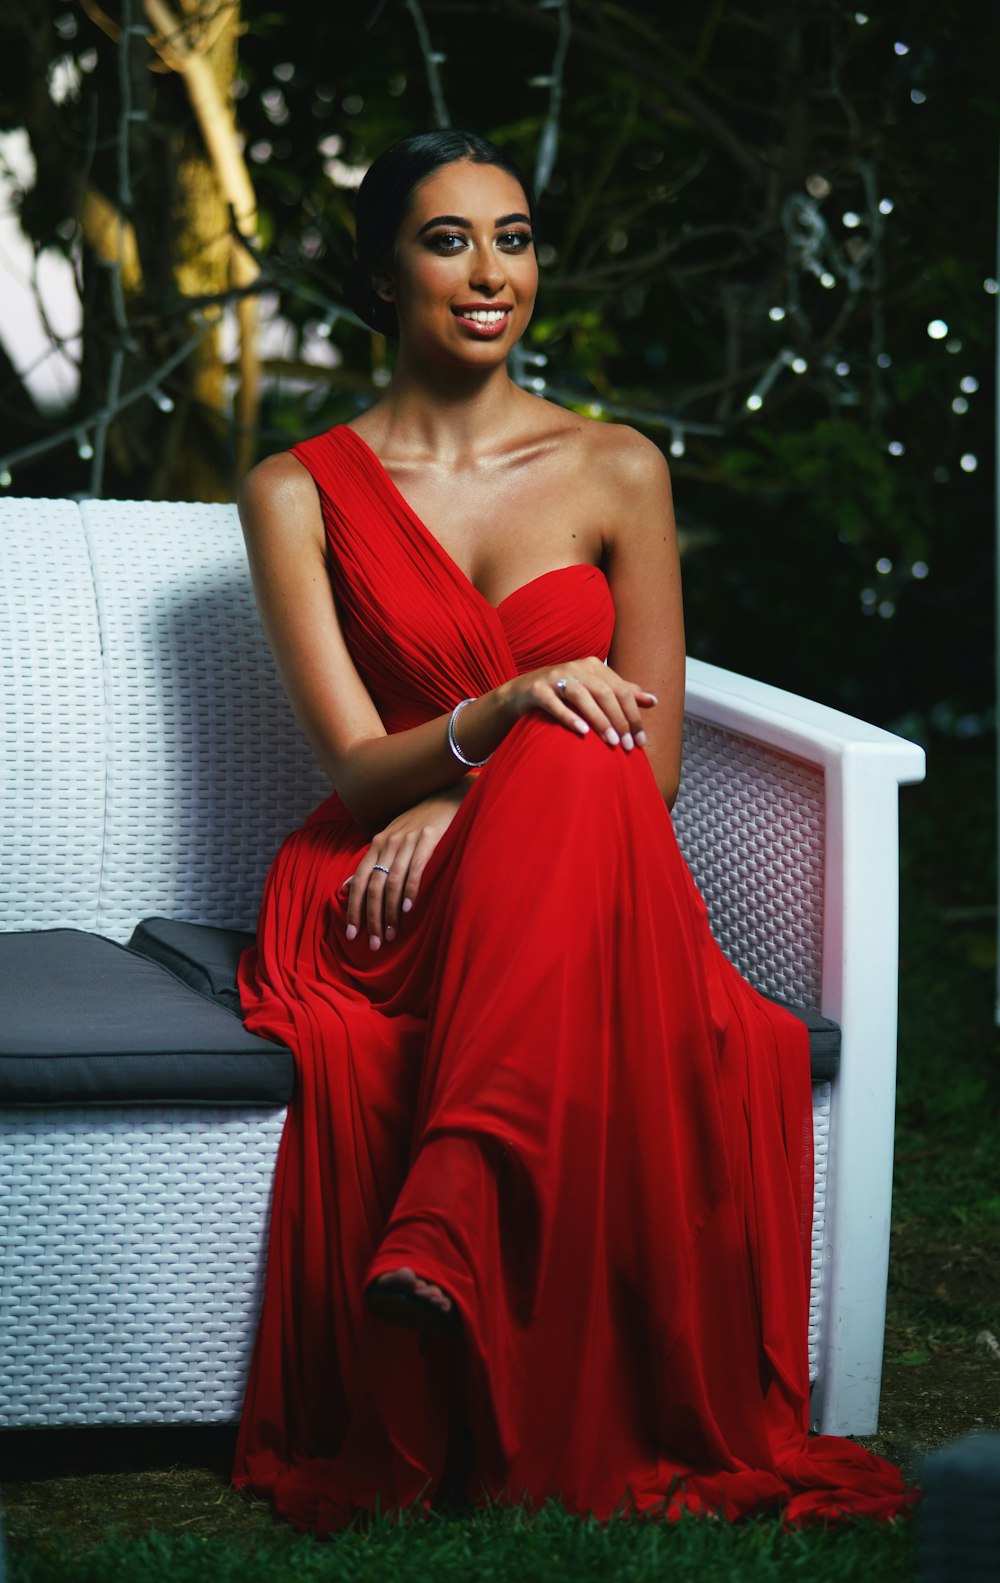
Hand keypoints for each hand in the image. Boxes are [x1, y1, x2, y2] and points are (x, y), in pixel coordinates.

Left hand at [343, 782, 470, 949]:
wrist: (445, 795)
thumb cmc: (418, 823)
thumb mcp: (390, 840)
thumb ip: (370, 863)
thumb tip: (346, 887)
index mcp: (377, 844)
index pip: (359, 881)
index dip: (354, 908)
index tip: (352, 933)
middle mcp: (388, 842)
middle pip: (374, 885)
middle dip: (371, 917)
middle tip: (374, 943)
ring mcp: (408, 840)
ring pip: (392, 881)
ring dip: (390, 911)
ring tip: (391, 934)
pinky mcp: (429, 838)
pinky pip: (415, 868)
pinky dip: (410, 890)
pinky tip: (407, 909)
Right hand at [500, 656, 657, 750]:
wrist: (524, 691)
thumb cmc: (566, 692)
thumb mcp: (595, 689)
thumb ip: (622, 693)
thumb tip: (654, 700)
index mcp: (594, 666)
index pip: (621, 690)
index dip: (634, 715)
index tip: (641, 740)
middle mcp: (576, 668)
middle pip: (605, 692)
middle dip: (619, 720)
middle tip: (628, 745)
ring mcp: (555, 677)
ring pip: (582, 696)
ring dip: (600, 720)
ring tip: (611, 742)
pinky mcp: (538, 690)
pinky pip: (555, 704)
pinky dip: (570, 717)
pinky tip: (582, 732)